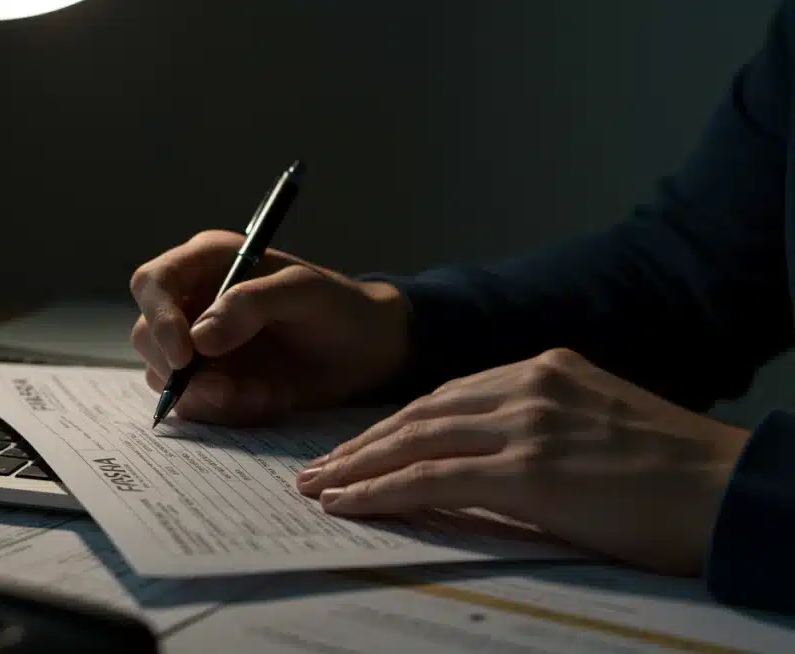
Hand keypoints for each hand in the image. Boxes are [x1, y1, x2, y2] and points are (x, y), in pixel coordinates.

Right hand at [130, 230, 409, 423]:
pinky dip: (229, 411)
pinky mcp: (212, 382)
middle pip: (147, 336)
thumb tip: (200, 338)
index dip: (158, 318)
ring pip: (167, 378)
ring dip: (213, 395)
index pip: (153, 283)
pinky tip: (271, 398)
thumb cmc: (338, 308)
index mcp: (207, 263)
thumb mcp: (304, 293)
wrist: (368, 353)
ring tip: (268, 392)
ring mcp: (199, 346)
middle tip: (230, 390)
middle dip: (183, 370)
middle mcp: (194, 302)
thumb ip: (252, 304)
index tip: (186, 355)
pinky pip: (196, 405)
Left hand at [295, 347, 749, 575]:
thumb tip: (483, 460)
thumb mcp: (596, 425)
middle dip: (363, 443)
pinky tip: (349, 503)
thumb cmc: (672, 470)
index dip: (397, 425)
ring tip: (319, 486)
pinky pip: (431, 477)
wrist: (730, 489)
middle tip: (319, 467)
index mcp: (544, 369)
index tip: (361, 446)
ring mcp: (525, 424)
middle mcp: (527, 385)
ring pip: (415, 439)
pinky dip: (382, 490)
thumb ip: (537, 429)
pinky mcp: (527, 470)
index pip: (448, 397)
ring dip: (358, 466)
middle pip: (421, 412)